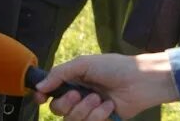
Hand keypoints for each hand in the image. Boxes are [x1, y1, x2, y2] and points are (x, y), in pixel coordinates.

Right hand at [33, 52, 177, 119]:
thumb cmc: (113, 67)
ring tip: (99, 98)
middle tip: (78, 94)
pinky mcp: (102, 120)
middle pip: (58, 109)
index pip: (49, 92)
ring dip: (84, 110)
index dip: (42, 96)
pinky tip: (109, 105)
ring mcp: (89, 110)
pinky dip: (98, 115)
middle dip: (67, 103)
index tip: (41, 98)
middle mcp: (77, 96)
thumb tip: (38, 87)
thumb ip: (59, 74)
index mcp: (71, 80)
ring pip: (72, 119)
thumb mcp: (83, 64)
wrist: (141, 81)